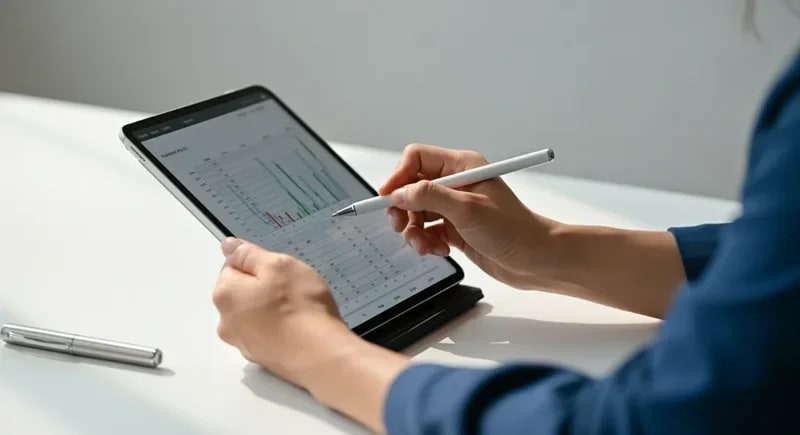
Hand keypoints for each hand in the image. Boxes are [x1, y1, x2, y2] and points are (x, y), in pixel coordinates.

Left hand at [211, 237, 356, 386]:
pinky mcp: (261, 358)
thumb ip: (249, 254)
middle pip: (242, 292)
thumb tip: (229, 246)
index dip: (259, 265)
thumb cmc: (300, 308)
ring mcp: (243, 343)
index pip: (233, 266)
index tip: (279, 271)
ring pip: (255, 314)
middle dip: (264, 288)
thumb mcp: (279, 265)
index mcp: (225, 294)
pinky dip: (280, 329)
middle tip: (292, 289)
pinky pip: (267, 334)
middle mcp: (226, 322)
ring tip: (299, 310)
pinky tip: (300, 328)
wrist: (320, 355)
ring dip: (272, 309)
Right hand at [379, 143, 562, 288]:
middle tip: (400, 226)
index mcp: (462, 167)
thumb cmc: (514, 230)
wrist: (535, 260)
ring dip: (413, 231)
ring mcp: (455, 206)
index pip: (417, 159)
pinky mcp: (455, 228)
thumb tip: (400, 193)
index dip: (398, 177)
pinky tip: (440, 250)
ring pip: (415, 212)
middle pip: (411, 187)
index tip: (387, 197)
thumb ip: (430, 197)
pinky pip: (426, 231)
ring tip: (425, 246)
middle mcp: (456, 183)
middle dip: (402, 208)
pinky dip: (426, 242)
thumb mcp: (468, 210)